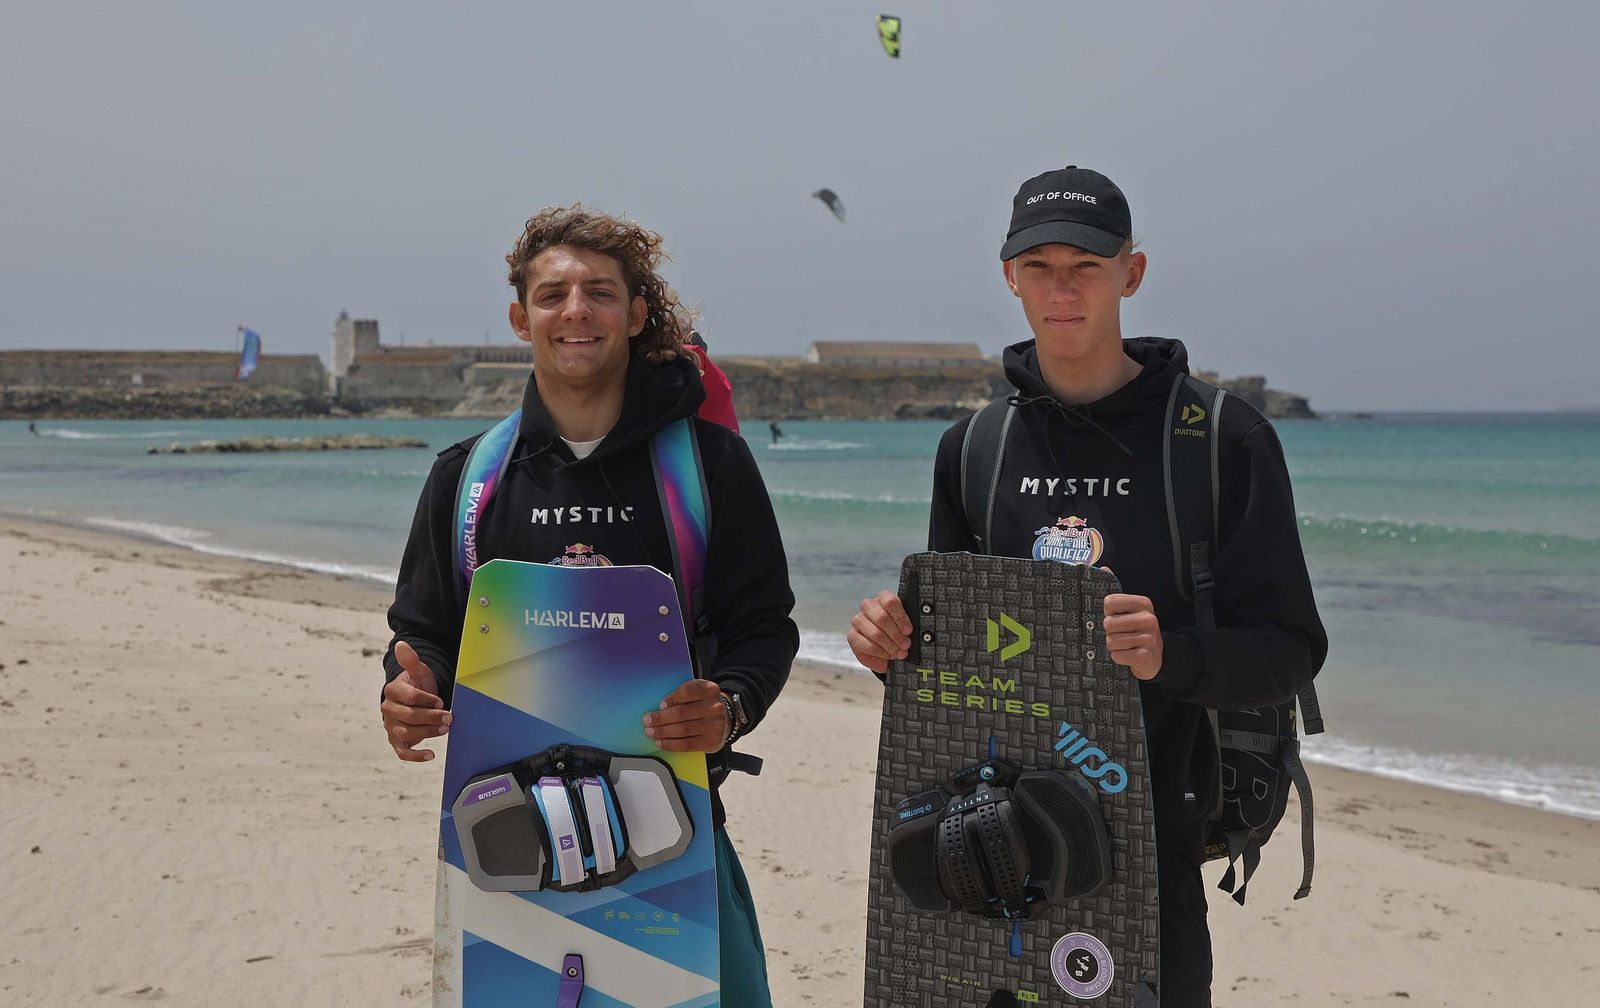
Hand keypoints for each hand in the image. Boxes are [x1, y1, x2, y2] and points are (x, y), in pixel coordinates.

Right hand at [381, 640, 449, 761]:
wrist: (413, 701)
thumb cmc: (417, 685)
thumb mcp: (418, 672)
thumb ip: (411, 660)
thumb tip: (402, 645)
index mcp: (392, 691)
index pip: (409, 697)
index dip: (426, 699)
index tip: (440, 701)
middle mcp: (388, 710)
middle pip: (408, 716)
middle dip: (431, 717)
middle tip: (449, 717)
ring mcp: (391, 726)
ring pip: (406, 733)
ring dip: (427, 732)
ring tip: (445, 729)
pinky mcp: (396, 741)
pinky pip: (402, 752)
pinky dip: (415, 756)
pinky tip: (430, 754)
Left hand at [643, 679, 729, 752]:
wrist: (725, 719)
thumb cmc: (704, 704)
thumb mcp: (698, 691)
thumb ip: (683, 694)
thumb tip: (661, 707)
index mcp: (709, 690)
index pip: (686, 692)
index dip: (671, 698)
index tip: (660, 705)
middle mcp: (714, 707)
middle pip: (681, 713)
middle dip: (660, 718)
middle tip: (647, 721)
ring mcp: (715, 726)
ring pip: (682, 730)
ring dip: (662, 732)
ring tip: (651, 732)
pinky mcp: (712, 742)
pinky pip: (687, 745)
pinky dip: (671, 744)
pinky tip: (661, 742)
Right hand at [848, 590, 910, 674]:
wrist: (884, 649)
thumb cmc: (895, 634)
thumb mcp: (903, 627)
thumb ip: (906, 627)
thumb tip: (909, 633)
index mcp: (883, 599)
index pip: (890, 602)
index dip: (900, 618)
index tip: (908, 631)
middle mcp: (868, 607)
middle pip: (882, 617)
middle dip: (896, 634)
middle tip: (905, 645)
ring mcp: (858, 620)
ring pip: (875, 632)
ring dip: (889, 645)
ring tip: (897, 652)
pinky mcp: (852, 636)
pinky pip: (866, 644)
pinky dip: (879, 652)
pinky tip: (887, 654)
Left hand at [1103, 593, 1163, 680]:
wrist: (1153, 656)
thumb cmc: (1136, 632)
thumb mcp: (1130, 613)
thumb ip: (1115, 607)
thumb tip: (1103, 614)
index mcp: (1144, 604)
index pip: (1110, 602)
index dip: (1109, 613)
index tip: (1119, 618)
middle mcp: (1149, 619)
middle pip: (1108, 623)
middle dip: (1111, 632)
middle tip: (1123, 634)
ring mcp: (1149, 638)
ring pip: (1111, 641)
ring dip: (1115, 646)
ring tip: (1127, 645)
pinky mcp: (1145, 656)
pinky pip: (1117, 655)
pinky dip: (1119, 657)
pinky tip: (1129, 654)